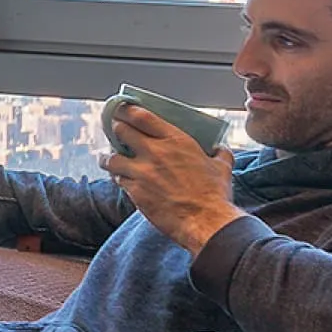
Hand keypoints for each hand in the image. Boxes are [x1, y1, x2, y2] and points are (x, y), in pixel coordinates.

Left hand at [100, 104, 237, 249]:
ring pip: (111, 158)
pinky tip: (121, 179)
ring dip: (109, 157)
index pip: (141, 116)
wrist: (205, 221)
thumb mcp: (222, 167)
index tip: (123, 109)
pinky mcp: (135, 192)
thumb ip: (219, 153)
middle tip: (116, 131)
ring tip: (109, 158)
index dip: (127, 110)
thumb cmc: (214, 194)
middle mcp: (154, 153)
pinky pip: (118, 180)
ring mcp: (141, 173)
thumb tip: (220, 148)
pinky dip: (118, 178)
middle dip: (116, 129)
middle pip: (121, 131)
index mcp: (175, 140)